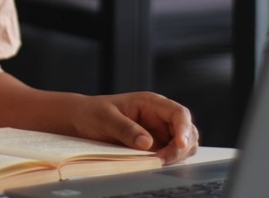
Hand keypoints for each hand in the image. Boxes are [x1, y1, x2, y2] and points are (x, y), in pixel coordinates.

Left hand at [69, 92, 198, 163]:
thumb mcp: (105, 118)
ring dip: (176, 156)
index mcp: (151, 103)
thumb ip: (125, 129)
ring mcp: (159, 133)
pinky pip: (171, 155)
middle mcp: (159, 117)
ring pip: (183, 145)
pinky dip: (169, 162)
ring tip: (155, 162)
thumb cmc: (92, 113)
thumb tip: (147, 143)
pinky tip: (154, 164)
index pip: (179, 113)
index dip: (184, 128)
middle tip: (161, 160)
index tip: (179, 145)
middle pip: (187, 131)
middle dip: (181, 147)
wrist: (81, 121)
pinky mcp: (154, 147)